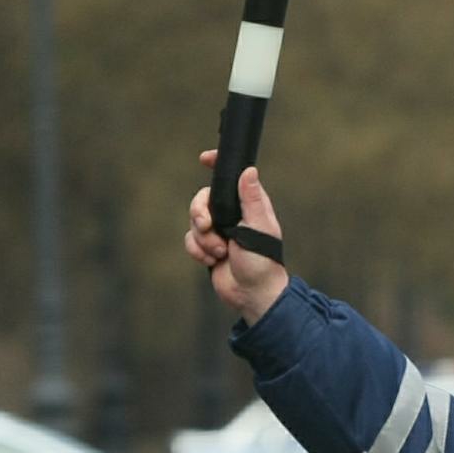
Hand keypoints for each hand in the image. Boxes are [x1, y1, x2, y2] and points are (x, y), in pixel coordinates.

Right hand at [184, 152, 289, 323]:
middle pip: (202, 199)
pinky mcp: (207, 247)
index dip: (217, 165)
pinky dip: (198, 251)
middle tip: (207, 226)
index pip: (231, 178)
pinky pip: (190, 240)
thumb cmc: (263, 262)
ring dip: (203, 239)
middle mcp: (232, 215)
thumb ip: (252, 200)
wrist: (252, 294)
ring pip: (194, 221)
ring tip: (220, 253)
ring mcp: (219, 231)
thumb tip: (249, 170)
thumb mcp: (259, 228)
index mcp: (248, 205)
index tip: (204, 159)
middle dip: (199, 212)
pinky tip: (213, 260)